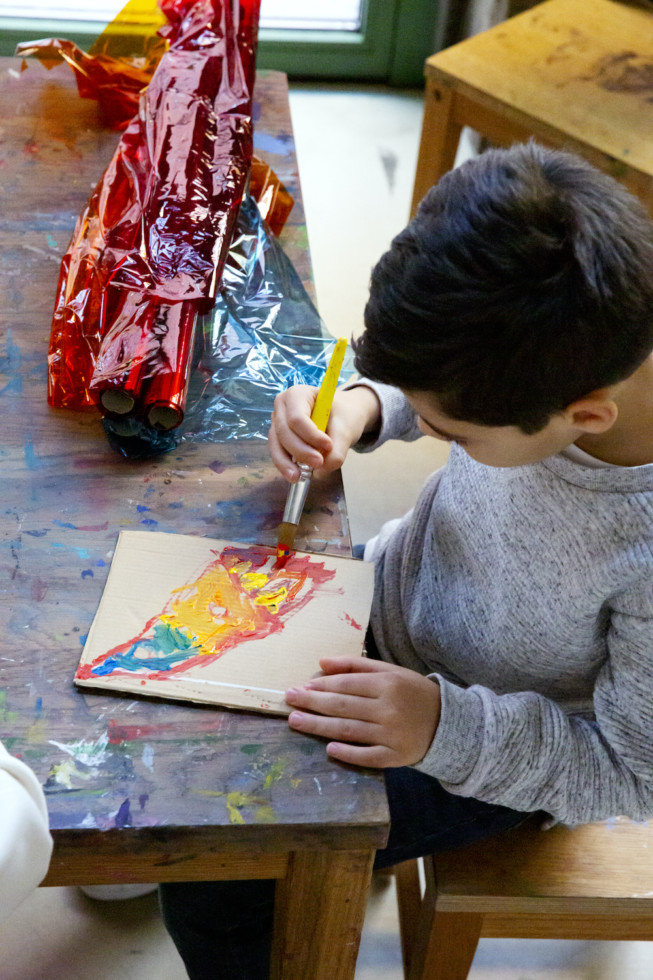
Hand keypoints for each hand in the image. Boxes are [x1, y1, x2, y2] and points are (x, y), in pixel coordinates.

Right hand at [268, 385, 380, 480]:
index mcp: (298, 394)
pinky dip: (286, 465)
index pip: (297, 417)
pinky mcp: (279, 437)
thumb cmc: (343, 415)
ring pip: (277, 444)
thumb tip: (320, 472)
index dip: (310, 435)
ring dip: (287, 462)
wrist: (342, 415)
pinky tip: (295, 475)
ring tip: (299, 477)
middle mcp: (282, 406)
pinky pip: (278, 452)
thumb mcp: (346, 429)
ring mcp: (277, 422)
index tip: (328, 446)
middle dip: (300, 451)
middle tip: (319, 463)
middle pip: (285, 432)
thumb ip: (337, 451)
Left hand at [285, 657, 440, 767]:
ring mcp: (391, 735)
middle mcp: (388, 709)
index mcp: (388, 684)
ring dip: (318, 726)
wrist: (447, 723)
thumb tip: (322, 662)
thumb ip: (356, 666)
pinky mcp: (395, 757)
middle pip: (342, 706)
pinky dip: (347, 753)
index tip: (302, 685)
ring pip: (348, 730)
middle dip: (312, 702)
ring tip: (296, 721)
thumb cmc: (413, 693)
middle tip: (289, 700)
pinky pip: (366, 757)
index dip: (322, 685)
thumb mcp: (390, 672)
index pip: (346, 684)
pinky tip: (329, 748)